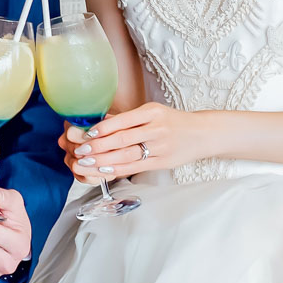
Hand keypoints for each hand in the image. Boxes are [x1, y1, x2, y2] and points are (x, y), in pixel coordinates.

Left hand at [59, 103, 203, 178]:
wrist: (202, 134)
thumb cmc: (172, 121)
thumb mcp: (153, 112)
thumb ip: (127, 118)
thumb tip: (98, 122)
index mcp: (152, 112)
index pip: (122, 121)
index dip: (102, 129)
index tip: (86, 135)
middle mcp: (156, 128)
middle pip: (122, 140)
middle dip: (98, 147)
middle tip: (80, 151)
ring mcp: (160, 147)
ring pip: (127, 155)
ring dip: (103, 160)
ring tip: (86, 163)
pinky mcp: (163, 162)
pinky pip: (136, 167)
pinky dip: (117, 170)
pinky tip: (103, 171)